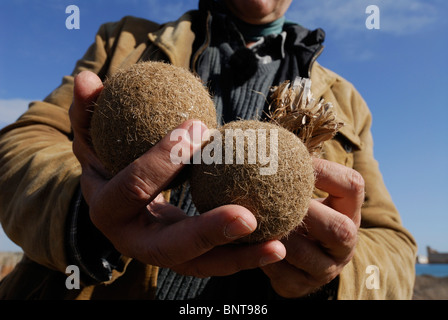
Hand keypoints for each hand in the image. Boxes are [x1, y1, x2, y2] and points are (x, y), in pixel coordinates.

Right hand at [69, 71, 285, 277]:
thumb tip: (86, 78)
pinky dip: (245, 255)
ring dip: (239, 257)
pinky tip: (278, 242)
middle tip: (248, 216)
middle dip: (208, 232)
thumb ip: (88, 110)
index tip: (197, 127)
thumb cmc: (108, 163)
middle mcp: (133, 241)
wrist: (114, 202)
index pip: (133, 188)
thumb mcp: (92, 137)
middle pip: (170, 246)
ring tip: (278, 246)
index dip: (161, 160)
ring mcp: (162, 255)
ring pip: (201, 265)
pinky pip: (217, 260)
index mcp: (107, 209)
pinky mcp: (186, 258)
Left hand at [261, 158, 363, 297]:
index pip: (352, 186)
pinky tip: (247, 242)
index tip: (296, 159)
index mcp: (348, 211)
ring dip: (281, 238)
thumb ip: (291, 171)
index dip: (325, 172)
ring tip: (256, 220)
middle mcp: (345, 243)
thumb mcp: (303, 193)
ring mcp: (326, 269)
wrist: (296, 258)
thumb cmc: (297, 212)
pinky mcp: (302, 286)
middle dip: (307, 213)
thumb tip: (248, 136)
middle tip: (278, 198)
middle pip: (340, 229)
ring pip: (309, 257)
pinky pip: (284, 276)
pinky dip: (264, 259)